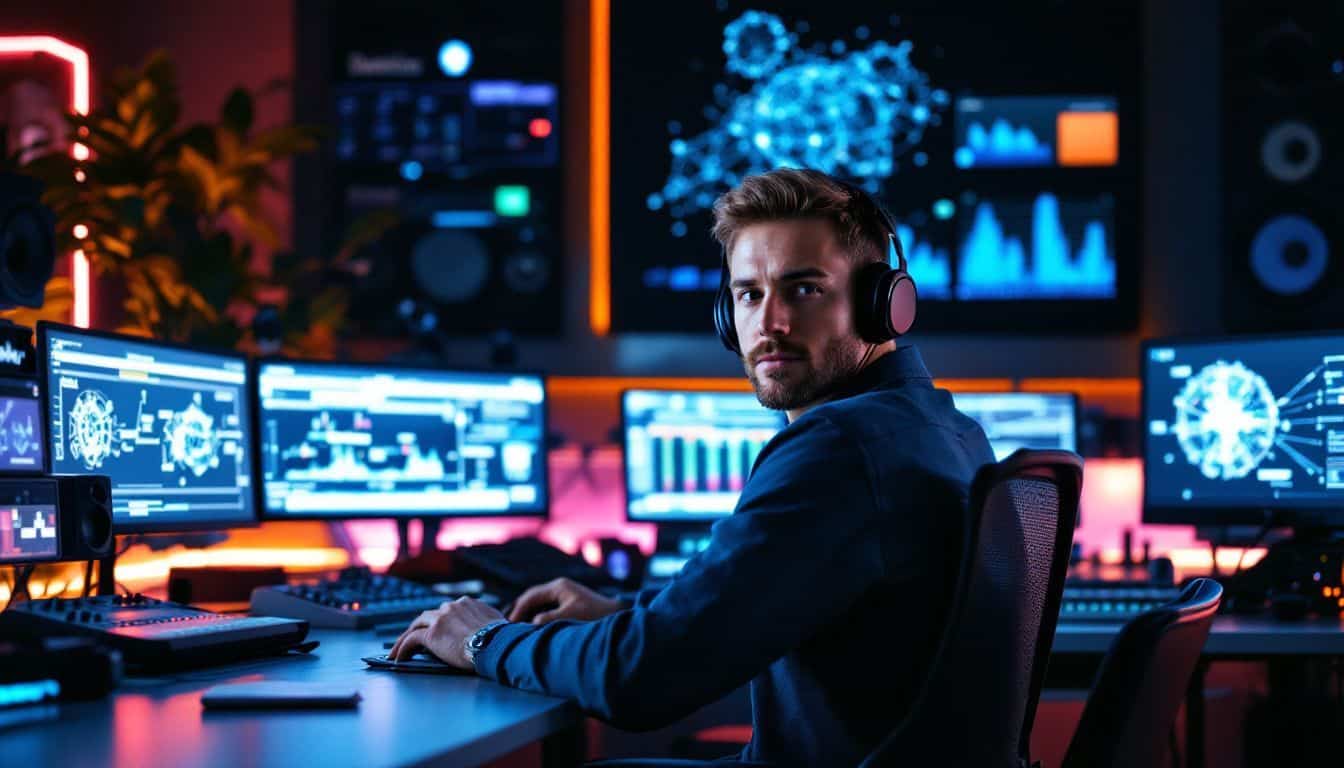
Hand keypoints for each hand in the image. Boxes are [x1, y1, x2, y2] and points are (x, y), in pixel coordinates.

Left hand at [388, 597, 505, 667]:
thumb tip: (496, 627)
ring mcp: (440, 619)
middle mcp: (451, 607)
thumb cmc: (501, 638)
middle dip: (419, 626)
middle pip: (428, 615)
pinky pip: (411, 640)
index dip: (439, 621)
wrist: (495, 644)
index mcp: (467, 603)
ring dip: (406, 636)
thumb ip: (489, 621)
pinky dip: (403, 648)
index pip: (447, 611)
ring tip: (398, 649)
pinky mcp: (432, 634)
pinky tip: (398, 657)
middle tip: (412, 637)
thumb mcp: (497, 623)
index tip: (436, 629)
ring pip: (416, 625)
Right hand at [507, 577, 622, 623]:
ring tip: (514, 627)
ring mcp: (564, 594)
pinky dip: (535, 616)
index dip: (518, 610)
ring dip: (526, 613)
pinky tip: (530, 628)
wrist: (617, 615)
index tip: (508, 624)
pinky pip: (545, 608)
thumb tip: (533, 622)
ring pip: (538, 602)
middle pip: (531, 597)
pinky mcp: (568, 603)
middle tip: (505, 624)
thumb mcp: (571, 616)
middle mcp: (559, 588)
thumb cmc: (595, 615)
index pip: (531, 596)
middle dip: (518, 609)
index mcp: (559, 587)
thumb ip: (549, 618)